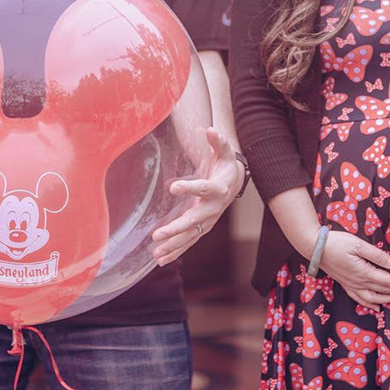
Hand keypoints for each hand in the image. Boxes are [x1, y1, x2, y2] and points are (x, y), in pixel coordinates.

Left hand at [151, 128, 240, 265]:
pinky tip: (160, 260)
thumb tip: (210, 129)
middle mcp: (213, 209)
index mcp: (217, 189)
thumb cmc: (225, 165)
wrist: (234, 183)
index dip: (189, 188)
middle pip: (194, 221)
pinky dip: (175, 252)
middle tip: (158, 234)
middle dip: (176, 229)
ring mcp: (208, 221)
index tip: (173, 187)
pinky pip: (189, 242)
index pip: (203, 188)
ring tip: (156, 254)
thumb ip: (218, 142)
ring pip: (190, 236)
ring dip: (173, 246)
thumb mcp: (224, 152)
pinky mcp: (202, 228)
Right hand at [321, 230, 389, 310]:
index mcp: (364, 273)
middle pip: (386, 291)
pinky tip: (378, 306)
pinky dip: (372, 304)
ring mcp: (351, 286)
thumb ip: (377, 255)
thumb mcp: (358, 244)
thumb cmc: (336, 243)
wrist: (314, 248)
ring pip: (374, 299)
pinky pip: (361, 300)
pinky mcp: (346, 285)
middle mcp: (359, 283)